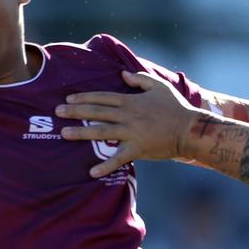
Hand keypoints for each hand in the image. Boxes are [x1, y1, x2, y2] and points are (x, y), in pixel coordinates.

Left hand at [55, 71, 195, 177]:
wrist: (190, 129)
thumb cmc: (176, 107)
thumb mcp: (159, 86)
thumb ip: (139, 80)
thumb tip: (123, 75)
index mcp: (131, 101)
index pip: (103, 98)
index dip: (85, 98)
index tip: (69, 98)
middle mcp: (128, 115)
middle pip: (97, 112)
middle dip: (76, 111)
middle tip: (57, 112)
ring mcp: (132, 132)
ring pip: (102, 131)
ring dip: (82, 132)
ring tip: (65, 133)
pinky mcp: (137, 149)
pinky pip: (118, 158)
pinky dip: (105, 166)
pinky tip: (92, 172)